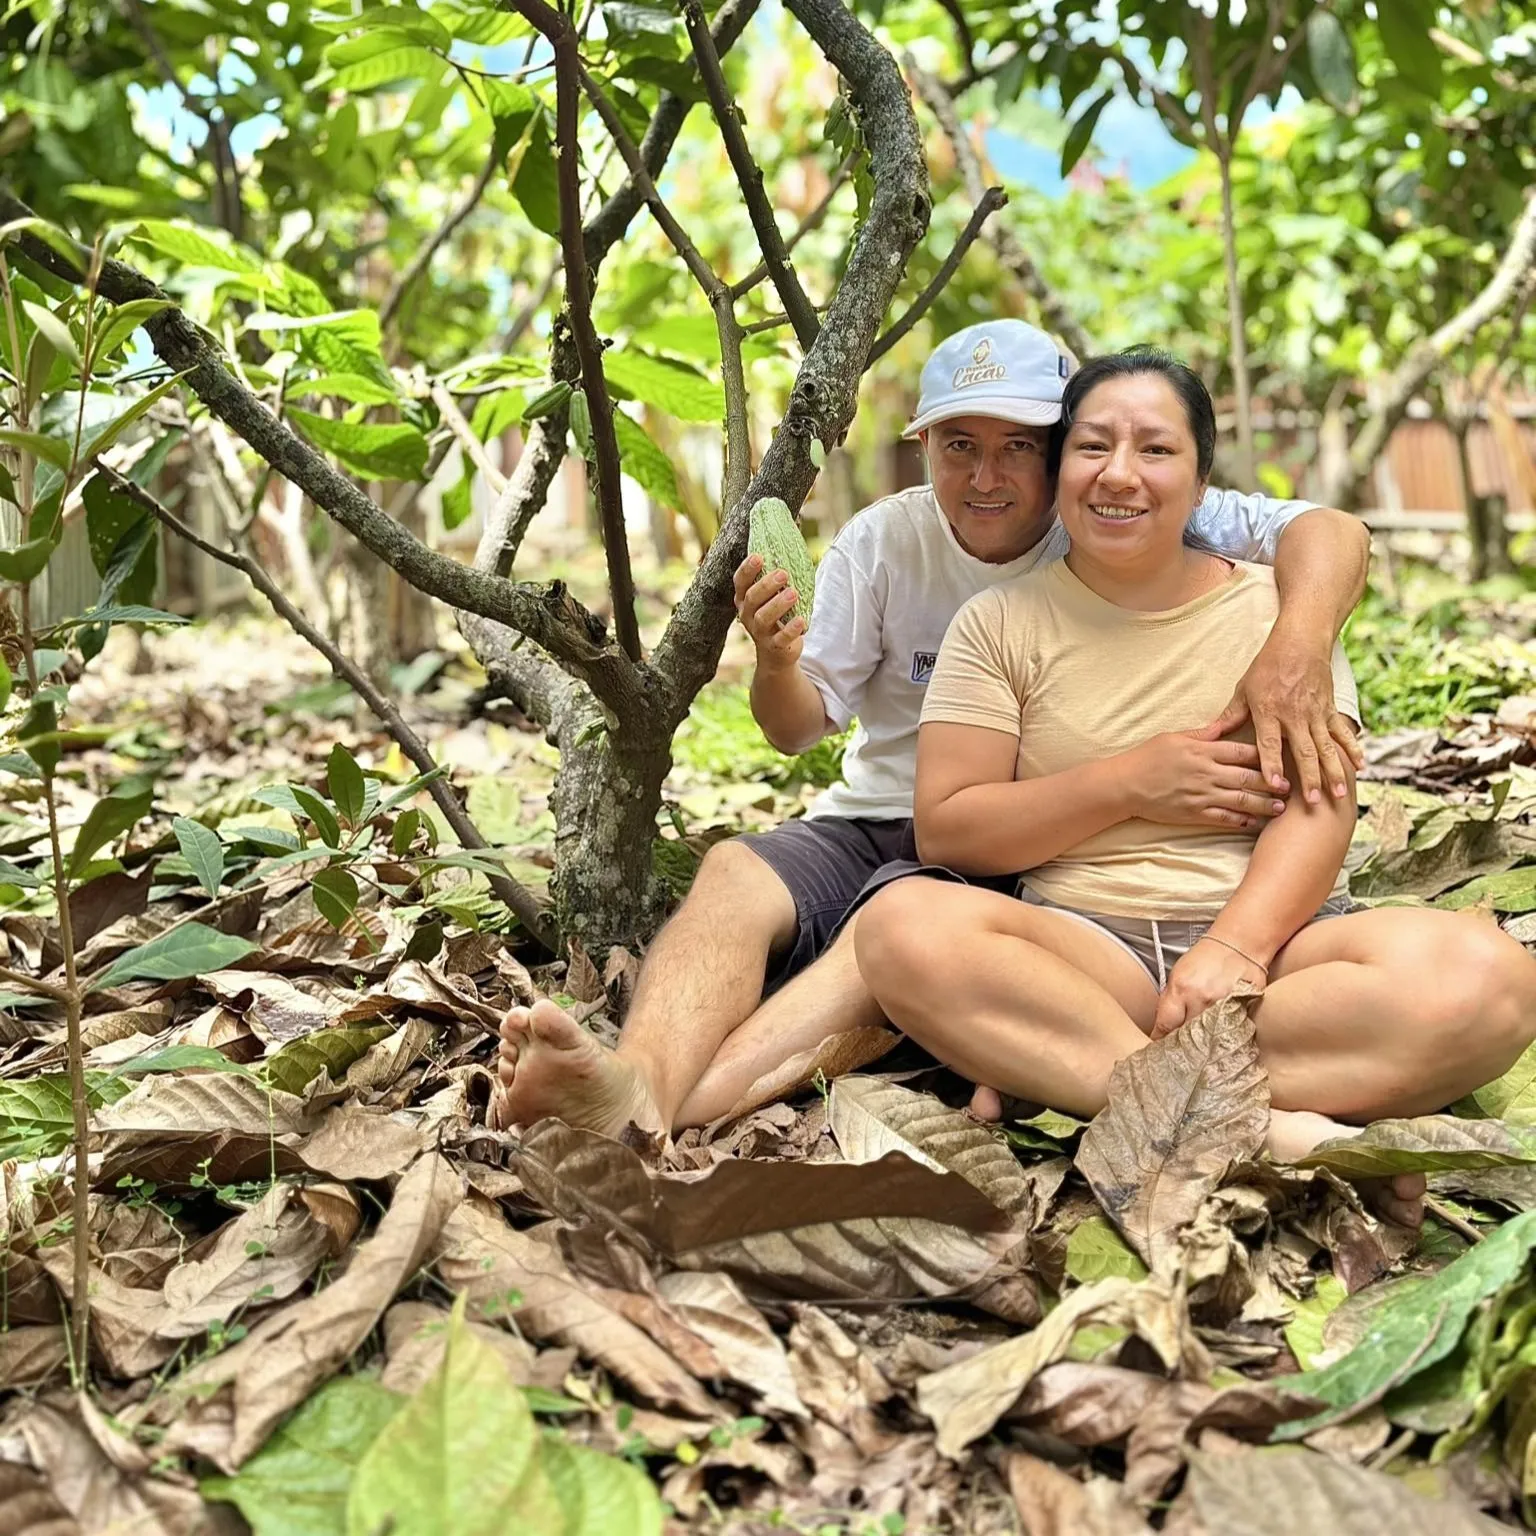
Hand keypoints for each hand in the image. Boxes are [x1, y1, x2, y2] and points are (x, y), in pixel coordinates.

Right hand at [733, 553, 806, 670]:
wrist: (778, 653)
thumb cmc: (778, 616)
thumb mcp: (774, 596)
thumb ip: (778, 578)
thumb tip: (791, 545)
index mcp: (745, 599)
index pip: (740, 582)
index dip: (747, 569)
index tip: (759, 556)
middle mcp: (747, 614)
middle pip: (751, 598)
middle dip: (766, 585)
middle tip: (782, 573)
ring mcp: (759, 632)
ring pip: (763, 618)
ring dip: (777, 605)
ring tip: (793, 594)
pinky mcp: (774, 647)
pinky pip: (780, 638)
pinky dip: (790, 629)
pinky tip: (801, 620)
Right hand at [1121, 724, 1287, 830]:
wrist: (1123, 785)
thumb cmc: (1147, 757)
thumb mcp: (1173, 737)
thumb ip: (1203, 734)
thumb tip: (1224, 725)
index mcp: (1203, 750)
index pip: (1243, 751)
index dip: (1266, 755)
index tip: (1284, 756)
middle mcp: (1205, 773)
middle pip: (1248, 777)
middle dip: (1273, 783)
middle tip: (1292, 787)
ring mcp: (1200, 795)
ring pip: (1241, 801)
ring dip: (1264, 805)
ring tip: (1280, 808)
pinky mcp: (1193, 814)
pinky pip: (1223, 819)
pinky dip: (1241, 821)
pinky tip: (1254, 823)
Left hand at [1150, 936, 1265, 1040]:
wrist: (1239, 945)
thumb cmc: (1205, 958)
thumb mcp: (1178, 974)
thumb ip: (1170, 1001)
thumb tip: (1161, 1028)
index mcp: (1181, 988)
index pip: (1165, 1025)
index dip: (1160, 1040)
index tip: (1158, 1049)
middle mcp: (1202, 999)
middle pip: (1186, 1036)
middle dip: (1180, 1045)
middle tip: (1178, 1051)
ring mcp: (1225, 1007)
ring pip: (1207, 1039)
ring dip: (1202, 1044)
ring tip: (1199, 1047)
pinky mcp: (1243, 1011)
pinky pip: (1229, 1034)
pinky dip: (1223, 1038)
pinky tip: (1220, 1039)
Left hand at [1212, 628, 1361, 804]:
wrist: (1300, 641)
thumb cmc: (1267, 667)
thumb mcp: (1244, 690)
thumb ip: (1229, 717)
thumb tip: (1206, 737)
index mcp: (1269, 711)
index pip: (1270, 743)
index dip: (1272, 765)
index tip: (1276, 786)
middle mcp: (1294, 715)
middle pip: (1303, 751)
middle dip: (1309, 778)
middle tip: (1314, 802)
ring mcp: (1315, 713)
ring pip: (1326, 747)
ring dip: (1333, 771)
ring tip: (1339, 794)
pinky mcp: (1330, 709)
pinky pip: (1342, 732)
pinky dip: (1352, 749)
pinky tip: (1360, 767)